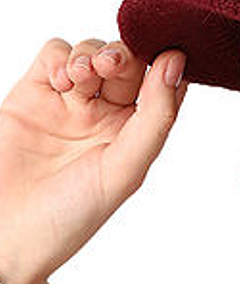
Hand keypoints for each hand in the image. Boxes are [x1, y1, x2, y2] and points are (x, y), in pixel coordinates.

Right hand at [0, 37, 188, 283]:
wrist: (6, 233)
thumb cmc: (70, 215)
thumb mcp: (125, 169)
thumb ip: (156, 117)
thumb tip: (177, 63)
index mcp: (136, 136)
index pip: (162, 85)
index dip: (166, 63)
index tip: (169, 50)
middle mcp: (105, 116)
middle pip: (127, 62)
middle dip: (123, 56)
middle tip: (112, 65)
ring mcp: (69, 103)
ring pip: (92, 52)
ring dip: (92, 55)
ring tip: (82, 77)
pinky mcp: (33, 93)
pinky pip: (55, 54)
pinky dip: (62, 56)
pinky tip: (61, 82)